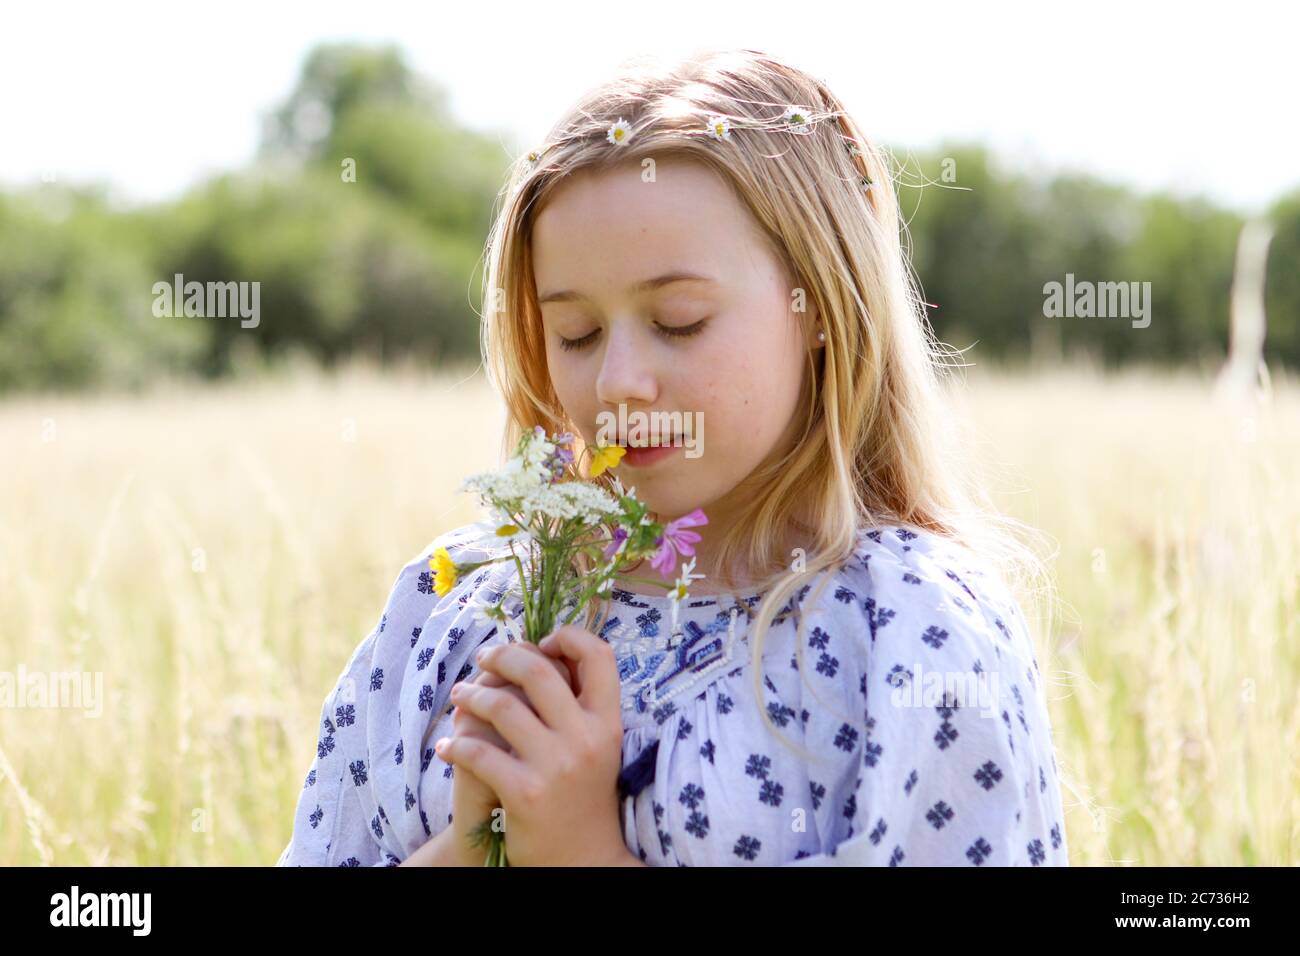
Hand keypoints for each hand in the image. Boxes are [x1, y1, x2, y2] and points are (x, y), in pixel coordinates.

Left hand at [435, 625, 627, 865]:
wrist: (582, 862)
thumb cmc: (582, 795)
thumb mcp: (598, 746)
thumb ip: (580, 704)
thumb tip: (547, 649)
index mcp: (608, 723)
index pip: (598, 656)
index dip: (569, 637)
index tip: (542, 642)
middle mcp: (587, 739)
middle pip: (538, 671)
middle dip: (503, 655)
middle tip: (483, 657)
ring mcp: (556, 766)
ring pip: (500, 705)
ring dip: (470, 694)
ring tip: (459, 696)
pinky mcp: (525, 793)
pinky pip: (478, 752)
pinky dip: (455, 745)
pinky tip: (447, 747)